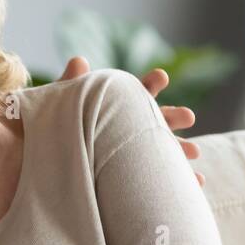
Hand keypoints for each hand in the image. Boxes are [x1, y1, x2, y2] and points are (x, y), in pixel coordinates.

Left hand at [58, 56, 202, 185]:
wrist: (49, 168)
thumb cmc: (57, 132)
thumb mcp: (61, 109)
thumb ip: (71, 86)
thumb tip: (79, 61)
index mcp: (118, 108)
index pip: (136, 92)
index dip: (149, 84)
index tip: (161, 77)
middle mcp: (131, 129)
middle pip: (156, 120)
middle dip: (173, 117)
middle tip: (188, 116)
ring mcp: (136, 153)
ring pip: (163, 149)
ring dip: (181, 148)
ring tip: (193, 152)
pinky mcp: (137, 178)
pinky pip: (161, 179)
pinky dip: (181, 180)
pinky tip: (195, 183)